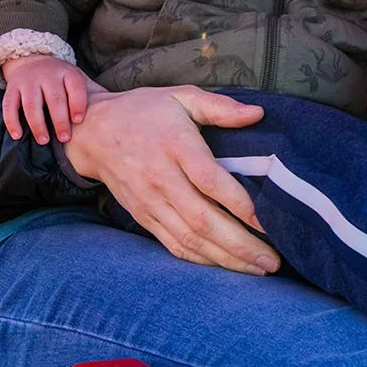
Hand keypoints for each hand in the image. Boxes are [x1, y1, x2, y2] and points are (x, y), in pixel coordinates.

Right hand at [0, 54, 92, 144]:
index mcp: (67, 73)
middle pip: (54, 98)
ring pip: (31, 103)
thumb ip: (93, 93)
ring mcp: (28, 81)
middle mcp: (47, 75)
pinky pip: (10, 106)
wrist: (32, 60)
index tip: (78, 121)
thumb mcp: (77, 79)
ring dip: (37, 124)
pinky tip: (18, 136)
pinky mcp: (12, 89)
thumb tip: (116, 108)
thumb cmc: (61, 78)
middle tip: (64, 139)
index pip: (75, 87)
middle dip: (59, 119)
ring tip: (44, 140)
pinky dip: (12, 121)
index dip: (77, 104)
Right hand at [64, 85, 279, 276]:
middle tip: (272, 261)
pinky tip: (226, 266)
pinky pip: (174, 244)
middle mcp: (161, 178)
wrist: (94, 132)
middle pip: (202, 220)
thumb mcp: (181, 96)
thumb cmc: (145, 111)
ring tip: (259, 270)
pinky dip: (201, 260)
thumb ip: (220, 107)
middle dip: (241, 244)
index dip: (240, 204)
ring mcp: (150, 201)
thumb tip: (258, 114)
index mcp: (175, 145)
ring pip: (190, 238)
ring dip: (226, 259)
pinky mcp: (143, 216)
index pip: (210, 181)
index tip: (268, 222)